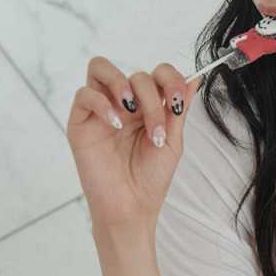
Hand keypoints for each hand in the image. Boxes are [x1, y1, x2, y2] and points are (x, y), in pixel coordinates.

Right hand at [66, 56, 202, 232]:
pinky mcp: (80, 122)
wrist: (131, 207)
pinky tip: (116, 124)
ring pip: (101, 68)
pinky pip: (84, 95)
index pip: (157, 73)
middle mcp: (124, 104)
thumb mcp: (172, 140)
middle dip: (151, 97)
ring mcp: (101, 110)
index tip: (178, 102)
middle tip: (156, 126)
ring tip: (131, 110)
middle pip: (136, 74)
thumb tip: (195, 78)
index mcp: (148, 107)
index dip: (170, 79)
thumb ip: (179, 108)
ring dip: (122, 84)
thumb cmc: (151, 178)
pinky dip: (102, 103)